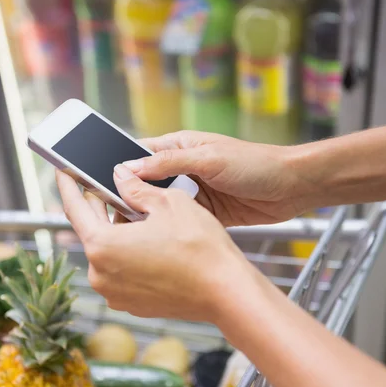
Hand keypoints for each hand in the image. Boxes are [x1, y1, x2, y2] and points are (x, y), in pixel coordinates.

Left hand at [56, 167, 253, 319]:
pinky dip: (130, 256)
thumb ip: (136, 189)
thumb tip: (121, 177)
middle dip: (101, 208)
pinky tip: (153, 245)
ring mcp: (116, 294)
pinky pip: (123, 273)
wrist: (227, 292)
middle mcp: (101, 275)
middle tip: (111, 189)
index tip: (64, 173)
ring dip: (119, 234)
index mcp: (102, 246)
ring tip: (143, 218)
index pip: (75, 208)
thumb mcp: (168, 203)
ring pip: (110, 253)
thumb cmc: (200, 248)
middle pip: (93, 231)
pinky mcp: (133, 305)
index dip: (69, 185)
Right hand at [125, 131, 312, 226]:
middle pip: (145, 184)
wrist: (291, 188)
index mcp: (180, 147)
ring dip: (149, 214)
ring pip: (159, 205)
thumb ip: (169, 163)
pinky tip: (156, 238)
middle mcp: (182, 170)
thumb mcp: (208, 159)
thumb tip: (129, 168)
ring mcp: (193, 193)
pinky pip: (178, 221)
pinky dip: (168, 228)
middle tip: (109, 214)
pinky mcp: (204, 214)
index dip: (117, 167)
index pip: (138, 154)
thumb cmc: (254, 163)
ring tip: (129, 229)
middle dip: (128, 197)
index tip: (94, 181)